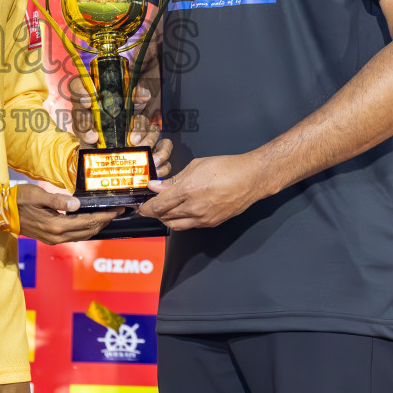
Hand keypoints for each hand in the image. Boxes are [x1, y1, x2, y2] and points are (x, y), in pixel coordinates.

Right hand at [16, 182, 123, 243]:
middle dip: (104, 222)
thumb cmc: (18, 199)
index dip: (104, 216)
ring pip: (82, 236)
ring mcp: (53, 239)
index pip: (87, 222)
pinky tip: (89, 220)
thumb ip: (58, 200)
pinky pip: (74, 236)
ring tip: (107, 215)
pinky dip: (85, 229)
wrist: (2, 211)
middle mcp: (56, 236)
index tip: (117, 209)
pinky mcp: (50, 238)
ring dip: (96, 226)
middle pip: (88, 231)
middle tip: (117, 211)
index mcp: (55, 226)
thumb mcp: (37, 194)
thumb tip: (77, 204)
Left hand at [138, 153, 266, 229]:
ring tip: (163, 211)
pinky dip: (181, 221)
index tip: (141, 206)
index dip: (147, 208)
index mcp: (188, 190)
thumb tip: (156, 186)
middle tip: (149, 208)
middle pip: (165, 217)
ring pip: (176, 225)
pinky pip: (190, 226)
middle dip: (154, 213)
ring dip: (166, 219)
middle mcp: (194, 208)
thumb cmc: (226, 168)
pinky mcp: (212, 223)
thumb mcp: (196, 166)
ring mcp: (203, 218)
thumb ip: (174, 179)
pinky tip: (180, 213)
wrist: (250, 179)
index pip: (159, 205)